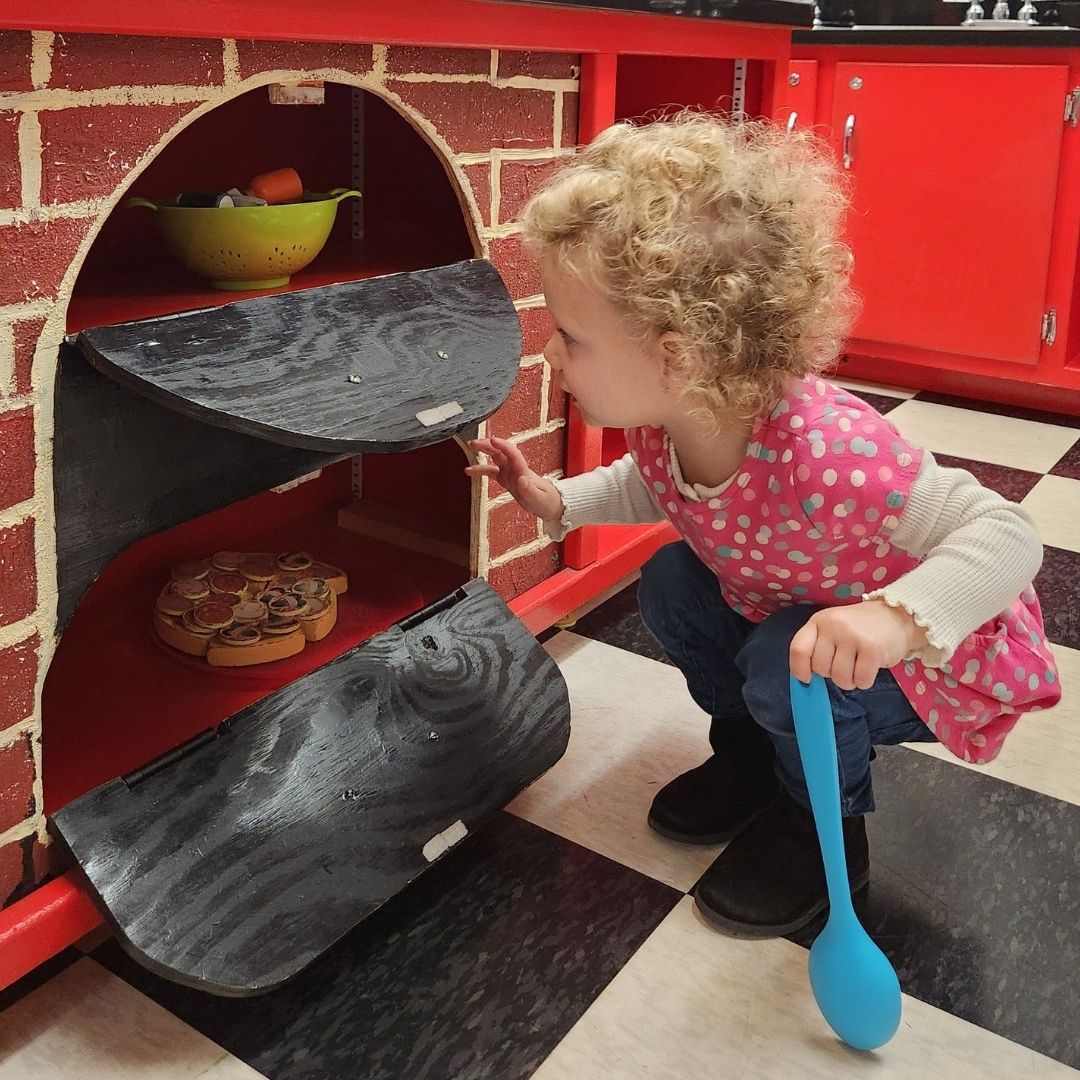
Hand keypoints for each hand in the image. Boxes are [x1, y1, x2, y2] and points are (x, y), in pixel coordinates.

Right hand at [464, 437, 564, 521]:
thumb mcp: (540, 500)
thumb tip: (521, 479)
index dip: (502, 445)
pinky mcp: (507, 479)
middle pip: (501, 451)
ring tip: (470, 448)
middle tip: (474, 443)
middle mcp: (516, 469)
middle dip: (488, 445)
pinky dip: (481, 470)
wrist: (551, 505)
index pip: (512, 454)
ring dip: (483, 451)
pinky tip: (469, 471)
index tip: (492, 440)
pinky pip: (491, 471)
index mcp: (523, 471)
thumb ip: (530, 490)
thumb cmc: (547, 502)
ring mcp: (510, 473)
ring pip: (495, 457)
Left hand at [789, 600, 927, 690]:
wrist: (896, 615)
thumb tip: (805, 679)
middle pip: (820, 668)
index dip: (799, 669)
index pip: (799, 649)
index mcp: (819, 621)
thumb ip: (818, 647)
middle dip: (831, 674)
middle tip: (845, 663)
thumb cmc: (859, 627)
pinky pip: (861, 681)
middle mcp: (833, 626)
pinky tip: (869, 669)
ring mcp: (853, 636)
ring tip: (858, 666)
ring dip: (849, 680)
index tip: (807, 679)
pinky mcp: (872, 649)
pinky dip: (864, 682)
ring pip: (840, 678)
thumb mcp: (833, 628)